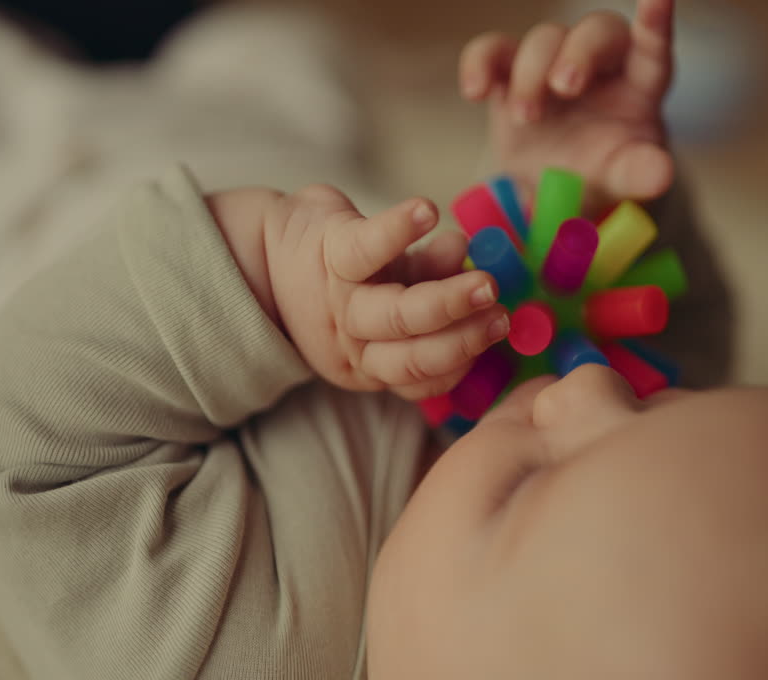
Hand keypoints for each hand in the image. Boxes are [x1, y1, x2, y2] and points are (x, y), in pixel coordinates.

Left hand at [209, 185, 508, 400]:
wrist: (266, 252)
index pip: (422, 377)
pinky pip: (366, 247)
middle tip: (501, 315)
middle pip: (412, 356)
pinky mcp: (330, 253)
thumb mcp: (386, 295)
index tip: (499, 331)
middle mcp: (354, 342)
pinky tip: (428, 212)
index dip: (462, 360)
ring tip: (486, 281)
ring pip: (395, 315)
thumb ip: (430, 282)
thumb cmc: (345, 274)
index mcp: (372, 362)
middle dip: (463, 339)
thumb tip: (470, 258)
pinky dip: (398, 229)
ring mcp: (341, 301)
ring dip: (447, 301)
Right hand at [459, 0, 675, 209]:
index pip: (654, 46)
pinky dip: (479, 63)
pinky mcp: (510, 74)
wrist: (553, 188)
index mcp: (641, 84)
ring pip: (544, 38)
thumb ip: (641, 174)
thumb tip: (661, 176)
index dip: (656, 22)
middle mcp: (600, 63)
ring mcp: (553, 63)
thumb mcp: (623, 178)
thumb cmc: (600, 173)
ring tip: (527, 118)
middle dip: (578, 53)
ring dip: (531, 75)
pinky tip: (475, 91)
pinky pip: (492, 50)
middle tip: (564, 87)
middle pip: (596, 30)